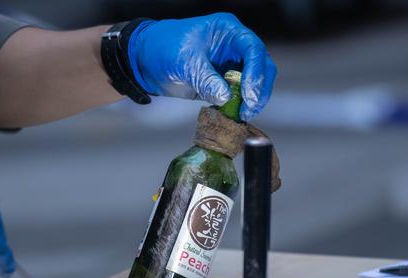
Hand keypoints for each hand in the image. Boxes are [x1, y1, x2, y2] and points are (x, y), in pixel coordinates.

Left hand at [128, 13, 276, 120]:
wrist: (146, 60)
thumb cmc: (164, 48)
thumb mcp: (186, 62)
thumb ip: (206, 79)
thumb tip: (226, 97)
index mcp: (228, 31)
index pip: (253, 49)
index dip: (256, 72)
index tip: (250, 94)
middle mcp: (234, 47)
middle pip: (261, 66)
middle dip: (259, 89)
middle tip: (249, 109)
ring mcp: (230, 65)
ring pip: (254, 83)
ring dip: (251, 100)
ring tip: (241, 115)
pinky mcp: (223, 83)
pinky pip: (239, 95)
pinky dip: (239, 106)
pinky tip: (233, 115)